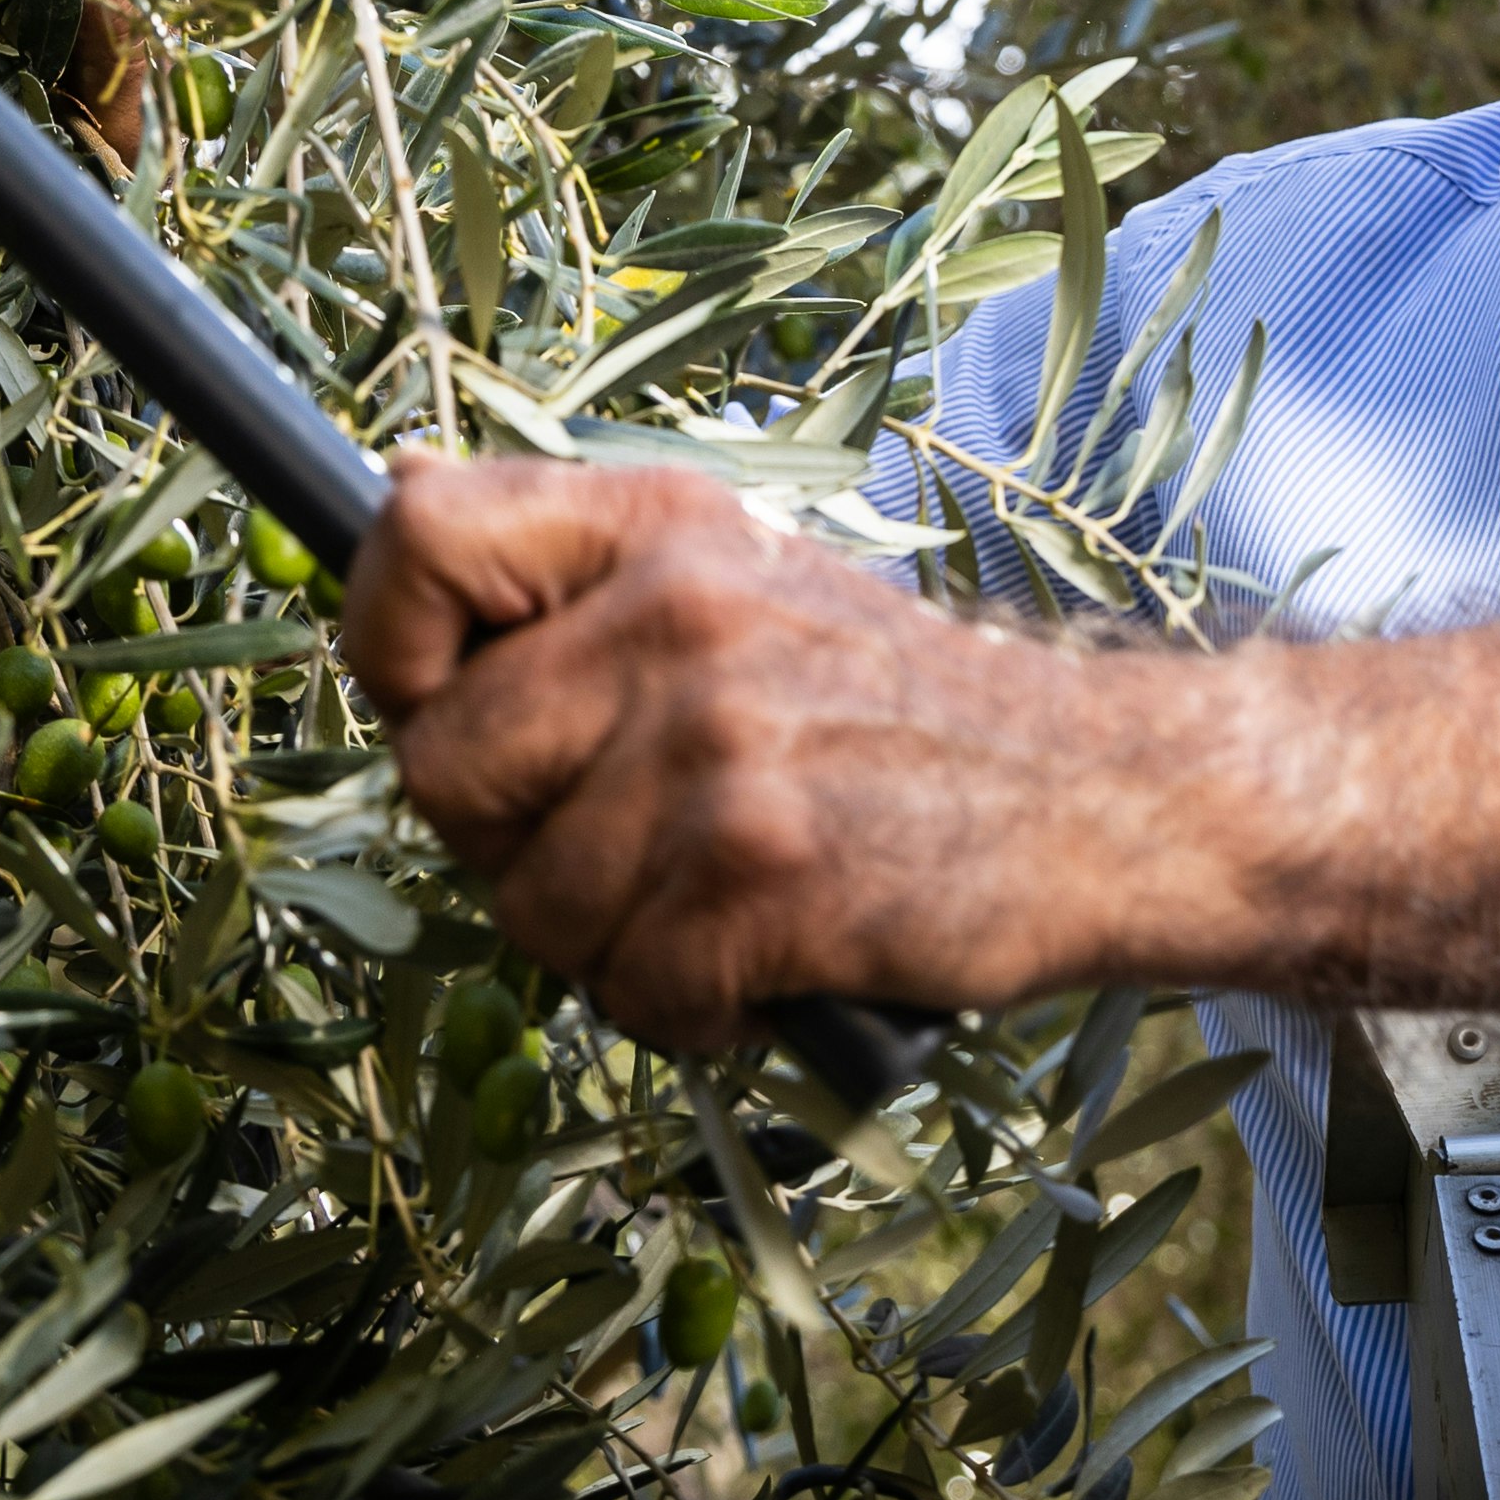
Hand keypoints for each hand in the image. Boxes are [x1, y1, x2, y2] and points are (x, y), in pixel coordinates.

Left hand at [338, 451, 1129, 1049]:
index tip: (446, 708)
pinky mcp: (761, 872)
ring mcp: (716, 744)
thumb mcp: (740, 576)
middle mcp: (673, 613)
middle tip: (615, 851)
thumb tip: (394, 486)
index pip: (419, 540)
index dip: (395, 651)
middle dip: (506, 846)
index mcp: (654, 524)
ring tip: (712, 906)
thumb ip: (577, 565)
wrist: (1105, 795)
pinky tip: (761, 967)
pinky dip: (686, 1012)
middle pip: (441, 771)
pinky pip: (627, 989)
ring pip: (529, 907)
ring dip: (609, 947)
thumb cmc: (896, 709)